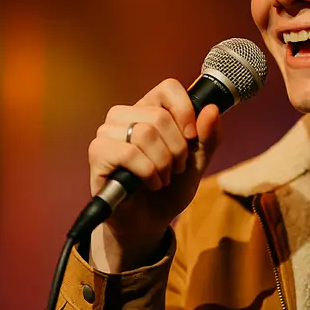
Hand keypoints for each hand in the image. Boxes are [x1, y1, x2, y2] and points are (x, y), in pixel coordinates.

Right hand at [86, 78, 221, 270]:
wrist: (150, 221)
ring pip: (145, 133)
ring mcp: (108, 133)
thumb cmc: (170, 188)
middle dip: (177, 148)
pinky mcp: (97, 154)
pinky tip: (151, 183)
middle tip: (177, 168)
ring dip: (163, 163)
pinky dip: (148, 172)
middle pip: (160, 116)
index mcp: (149, 109)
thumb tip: (212, 109)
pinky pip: (129, 152)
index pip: (168, 88)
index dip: (185, 110)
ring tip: (164, 177)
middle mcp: (125, 116)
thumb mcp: (198, 162)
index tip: (192, 137)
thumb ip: (207, 137)